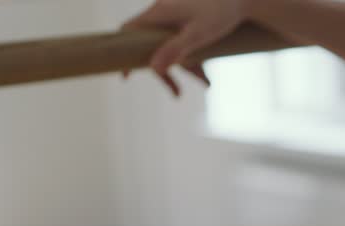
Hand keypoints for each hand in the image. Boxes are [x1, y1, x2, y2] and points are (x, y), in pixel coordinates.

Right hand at [121, 0, 249, 95]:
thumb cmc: (220, 12)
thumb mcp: (197, 34)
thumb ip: (174, 50)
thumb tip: (152, 68)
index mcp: (158, 13)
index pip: (128, 31)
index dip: (124, 53)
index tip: (126, 74)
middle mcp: (162, 14)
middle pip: (151, 47)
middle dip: (165, 72)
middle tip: (177, 93)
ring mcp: (174, 18)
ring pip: (170, 49)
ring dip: (186, 68)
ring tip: (206, 83)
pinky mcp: (186, 22)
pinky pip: (182, 45)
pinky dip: (194, 59)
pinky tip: (208, 75)